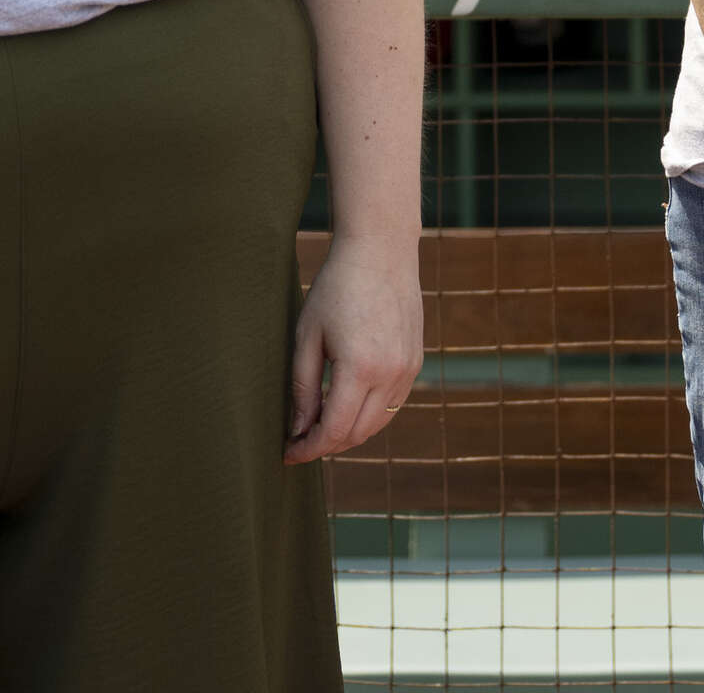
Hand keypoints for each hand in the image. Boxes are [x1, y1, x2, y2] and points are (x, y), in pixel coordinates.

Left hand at [285, 232, 423, 463]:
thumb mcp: (307, 335)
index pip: (334, 430)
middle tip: (299, 441)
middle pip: (357, 434)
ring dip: (348, 432)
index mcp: (360, 367)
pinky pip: (392, 404)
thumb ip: (303, 386)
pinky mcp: (415, 361)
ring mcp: (408, 369)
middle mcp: (391, 373)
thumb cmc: (337, 287)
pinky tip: (346, 403)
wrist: (381, 250)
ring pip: (377, 423)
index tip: (288, 453)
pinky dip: (369, 414)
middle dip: (326, 445)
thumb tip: (299, 428)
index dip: (309, 449)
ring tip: (320, 424)